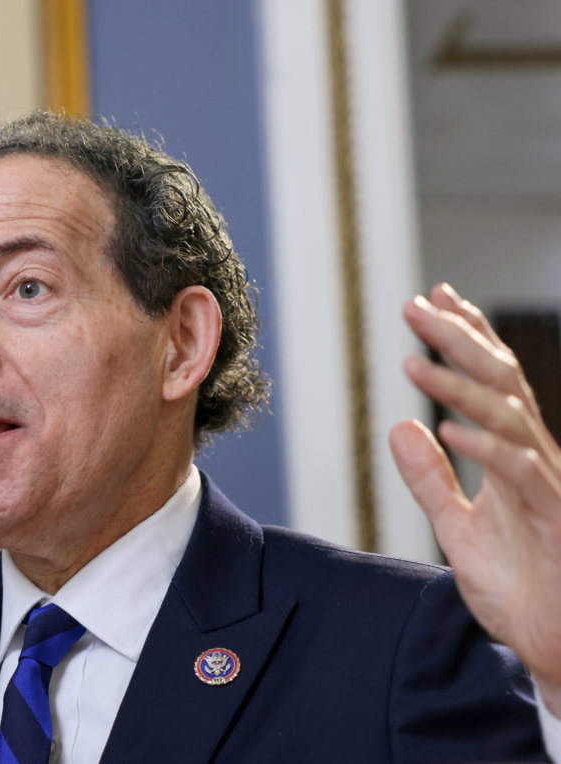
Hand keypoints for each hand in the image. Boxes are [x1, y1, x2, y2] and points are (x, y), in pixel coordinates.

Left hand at [390, 283, 560, 713]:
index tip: (433, 297)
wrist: (551, 647)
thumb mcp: (456, 526)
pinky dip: (483, 448)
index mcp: (513, 457)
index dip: (466, 337)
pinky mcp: (554, 520)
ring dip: (458, 388)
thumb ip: (428, 478)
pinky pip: (521, 474)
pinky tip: (446, 429)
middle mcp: (535, 460)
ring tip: (413, 364)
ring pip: (508, 419)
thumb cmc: (518, 588)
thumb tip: (399, 426)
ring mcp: (548, 487)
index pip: (491, 382)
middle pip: (501, 383)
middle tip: (415, 306)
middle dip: (459, 339)